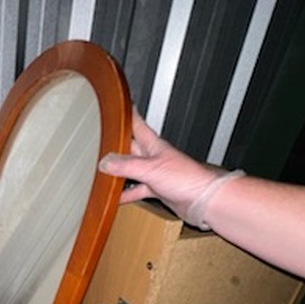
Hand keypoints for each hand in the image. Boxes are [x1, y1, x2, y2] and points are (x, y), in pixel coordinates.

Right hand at [99, 107, 238, 227]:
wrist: (203, 199)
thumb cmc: (187, 178)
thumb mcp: (150, 169)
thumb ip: (126, 165)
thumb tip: (105, 161)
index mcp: (154, 145)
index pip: (137, 124)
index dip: (128, 114)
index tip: (120, 104)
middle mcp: (154, 157)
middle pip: (130, 148)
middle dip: (116, 146)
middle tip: (101, 143)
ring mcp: (156, 173)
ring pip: (132, 169)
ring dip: (119, 172)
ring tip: (103, 171)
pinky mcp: (158, 188)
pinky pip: (137, 189)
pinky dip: (127, 193)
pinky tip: (117, 196)